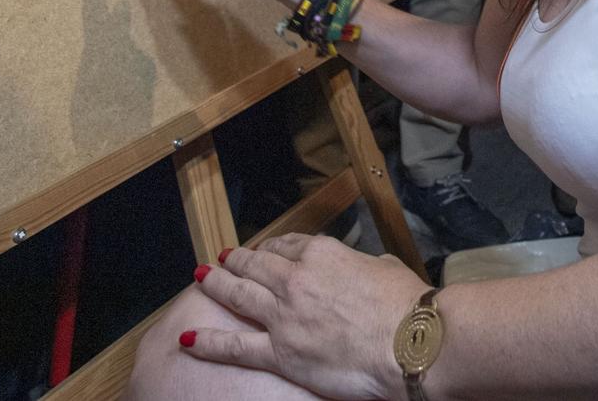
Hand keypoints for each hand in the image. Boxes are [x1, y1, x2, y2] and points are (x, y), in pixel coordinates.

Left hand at [185, 235, 427, 399]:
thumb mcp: (385, 268)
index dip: (273, 248)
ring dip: (216, 284)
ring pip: (239, 295)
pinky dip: (209, 342)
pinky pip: (235, 346)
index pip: (289, 245)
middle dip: (237, 260)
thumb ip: (365, 267)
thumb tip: (365, 271)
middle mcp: (296, 280)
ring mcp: (283, 317)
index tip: (267, 251)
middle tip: (222, 258)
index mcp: (323, 254)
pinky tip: (189, 338)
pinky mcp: (279, 353)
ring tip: (201, 277)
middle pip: (256, 265)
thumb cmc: (406, 306)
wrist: (408, 343)